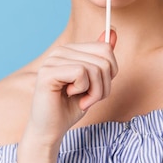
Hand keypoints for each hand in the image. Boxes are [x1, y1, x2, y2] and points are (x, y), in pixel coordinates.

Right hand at [24, 30, 117, 145]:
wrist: (51, 130)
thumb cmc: (71, 107)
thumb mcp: (94, 82)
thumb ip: (102, 58)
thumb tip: (113, 32)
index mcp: (71, 50)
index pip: (105, 48)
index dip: (110, 72)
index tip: (97, 87)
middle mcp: (61, 51)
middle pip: (104, 58)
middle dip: (104, 85)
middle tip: (89, 98)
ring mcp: (53, 60)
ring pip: (95, 68)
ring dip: (95, 92)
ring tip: (82, 99)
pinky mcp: (48, 72)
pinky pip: (81, 73)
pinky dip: (83, 90)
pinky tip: (70, 96)